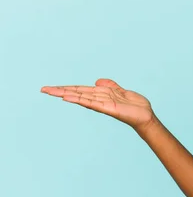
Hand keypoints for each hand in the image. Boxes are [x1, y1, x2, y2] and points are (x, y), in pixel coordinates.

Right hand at [41, 78, 155, 130]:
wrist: (145, 115)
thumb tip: (97, 81)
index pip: (81, 90)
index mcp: (101, 94)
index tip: (51, 87)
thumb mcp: (122, 91)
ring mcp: (102, 104)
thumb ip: (110, 86)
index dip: (67, 88)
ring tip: (51, 92)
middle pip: (77, 93)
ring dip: (66, 94)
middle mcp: (99, 99)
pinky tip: (69, 98)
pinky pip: (92, 103)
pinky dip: (80, 100)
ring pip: (81, 97)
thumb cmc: (135, 106)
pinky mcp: (108, 108)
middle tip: (43, 89)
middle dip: (60, 91)